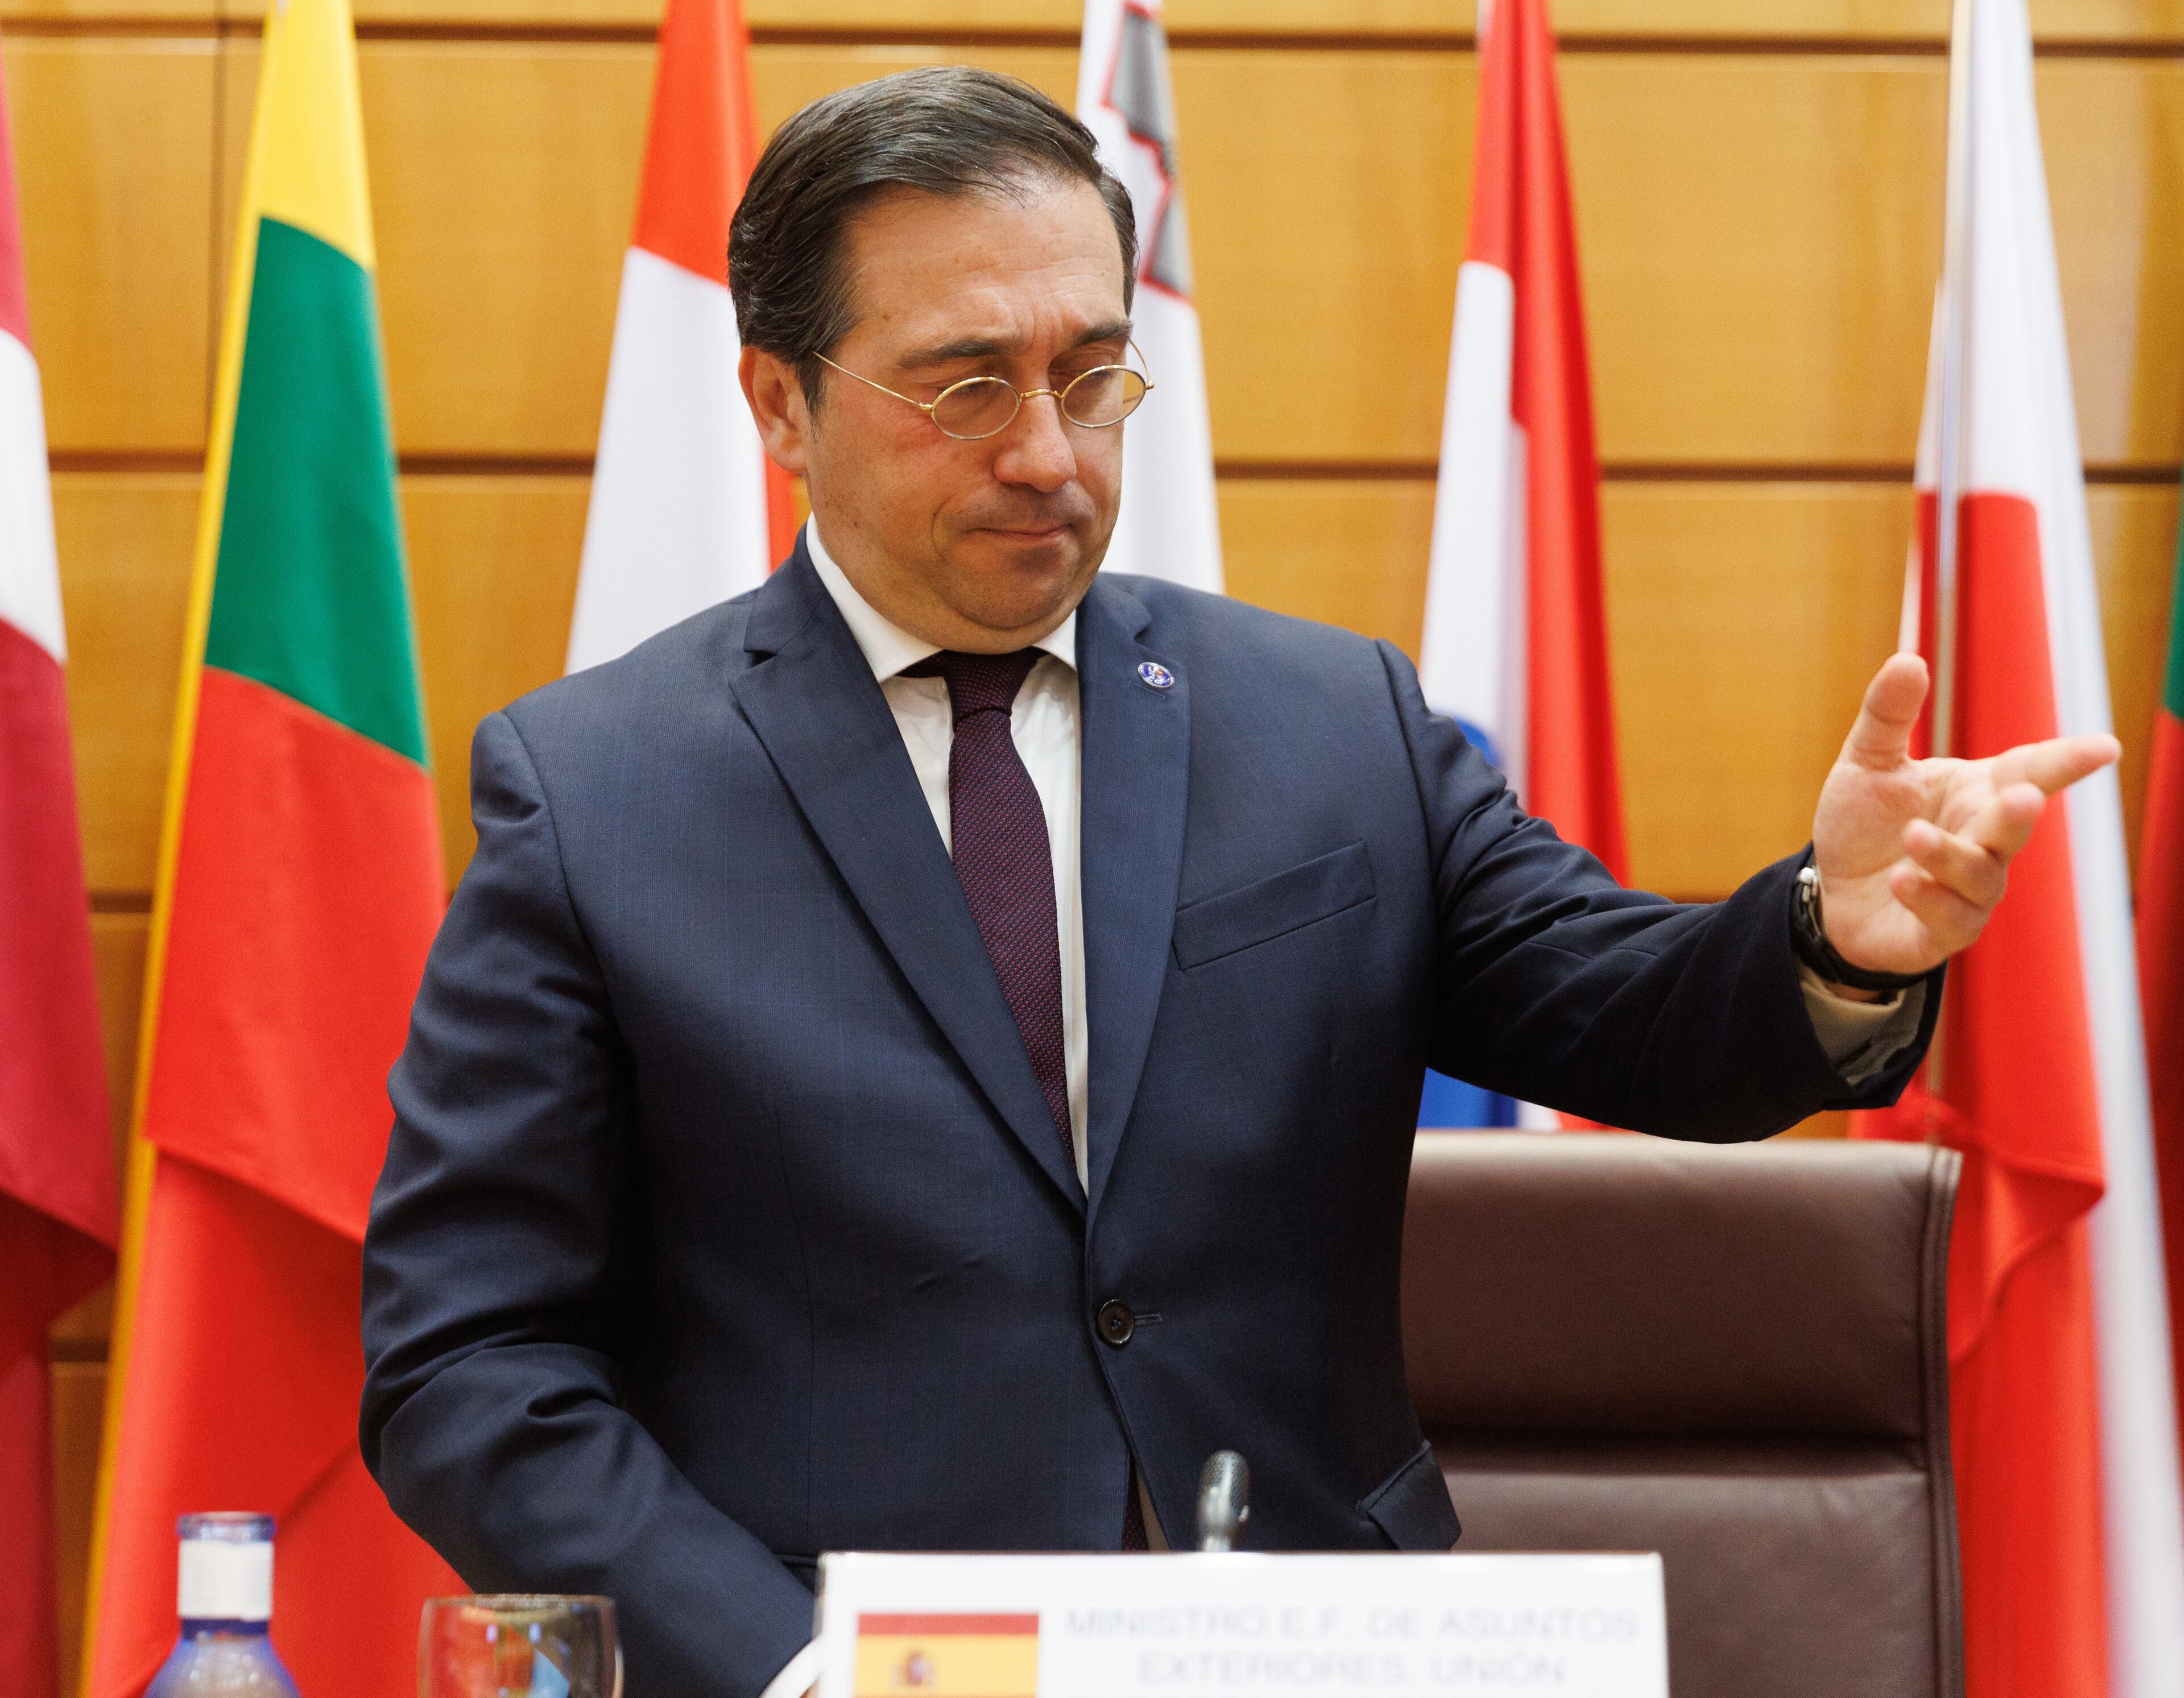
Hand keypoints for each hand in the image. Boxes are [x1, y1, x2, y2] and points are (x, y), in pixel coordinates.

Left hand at [1809, 653, 2119, 978]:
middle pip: (2014, 825)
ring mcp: (1970, 889)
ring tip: (1913, 836)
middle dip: (2019, 814)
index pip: (2032, 770)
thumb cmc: (1864, 825)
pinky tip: (1901, 881)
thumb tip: (1908, 659)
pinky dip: (1926, 896)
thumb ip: (1888, 716)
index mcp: (1977, 791)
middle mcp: (1984, 839)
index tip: (2106, 747)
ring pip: (1979, 874)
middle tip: (2023, 798)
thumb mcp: (1866, 763)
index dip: (2067, 761)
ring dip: (1949, 855)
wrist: (1831, 893)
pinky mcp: (1943, 930)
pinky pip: (1949, 917)